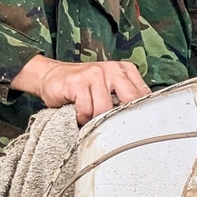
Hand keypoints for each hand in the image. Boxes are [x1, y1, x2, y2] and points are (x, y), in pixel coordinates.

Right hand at [12, 56, 149, 123]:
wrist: (52, 75)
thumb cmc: (84, 86)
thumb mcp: (109, 87)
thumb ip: (125, 97)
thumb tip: (144, 118)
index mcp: (125, 70)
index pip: (143, 94)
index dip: (141, 113)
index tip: (137, 126)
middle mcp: (112, 69)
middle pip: (129, 100)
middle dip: (121, 118)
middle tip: (113, 127)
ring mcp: (94, 74)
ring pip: (104, 109)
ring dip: (96, 119)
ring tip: (89, 117)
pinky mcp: (77, 82)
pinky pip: (86, 109)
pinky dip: (82, 117)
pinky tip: (78, 113)